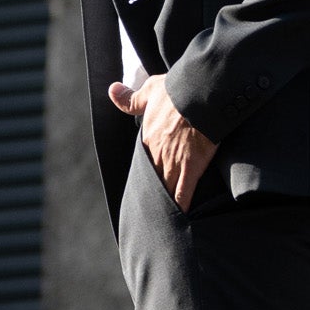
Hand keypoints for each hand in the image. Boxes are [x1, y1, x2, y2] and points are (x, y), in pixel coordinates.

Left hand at [108, 73, 218, 211]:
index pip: (144, 160)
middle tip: (149, 209)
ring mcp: (173, 163)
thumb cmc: (176, 91)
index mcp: (148, 138)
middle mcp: (157, 154)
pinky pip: (184, 192)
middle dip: (152, 192)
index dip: (146, 171)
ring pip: (166, 189)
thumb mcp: (150, 91)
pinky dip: (181, 206)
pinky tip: (180, 218)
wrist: (198, 95)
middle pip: (152, 179)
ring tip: (161, 218)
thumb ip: (131, 97)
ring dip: (164, 203)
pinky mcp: (191, 167)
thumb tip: (112, 90)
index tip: (145, 182)